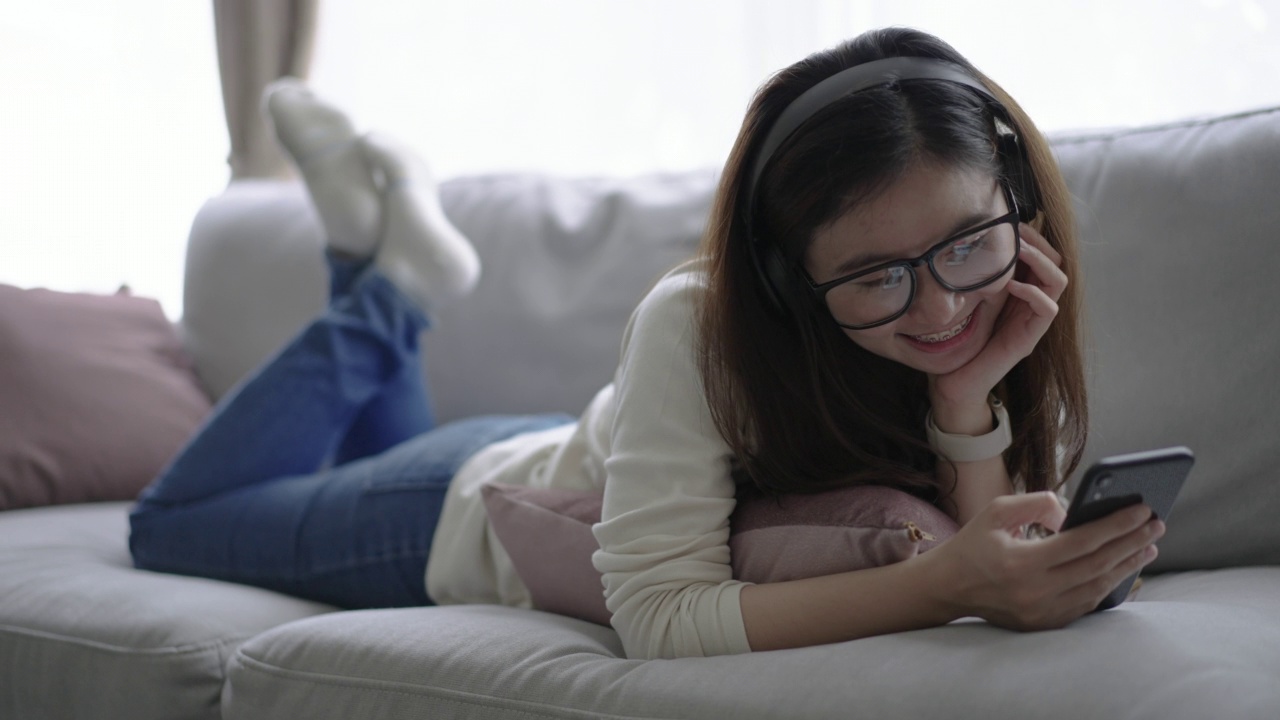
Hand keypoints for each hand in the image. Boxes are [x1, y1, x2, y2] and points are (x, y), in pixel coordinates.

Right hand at [926, 492, 1164, 630]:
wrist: (947, 588)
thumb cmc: (972, 544)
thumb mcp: (997, 512)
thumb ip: (1037, 504)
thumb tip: (1074, 514)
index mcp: (1020, 563)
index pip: (1082, 542)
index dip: (1116, 525)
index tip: (1142, 510)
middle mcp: (1033, 592)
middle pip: (1097, 566)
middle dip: (1131, 542)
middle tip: (1155, 524)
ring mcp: (1040, 613)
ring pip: (1097, 588)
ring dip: (1126, 566)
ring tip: (1147, 546)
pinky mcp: (1043, 624)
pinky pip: (1085, 604)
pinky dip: (1108, 585)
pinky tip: (1122, 568)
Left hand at [930, 224, 1067, 417]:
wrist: (954, 382)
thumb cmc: (957, 340)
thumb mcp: (968, 298)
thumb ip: (978, 275)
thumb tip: (969, 241)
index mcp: (1020, 291)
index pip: (1042, 255)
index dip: (1032, 236)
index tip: (1010, 222)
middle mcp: (1032, 303)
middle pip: (1056, 262)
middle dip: (1038, 241)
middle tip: (1014, 231)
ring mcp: (1033, 321)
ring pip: (1058, 281)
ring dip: (1039, 261)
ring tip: (1016, 251)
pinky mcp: (1029, 339)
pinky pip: (1048, 309)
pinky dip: (1033, 292)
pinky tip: (1011, 284)